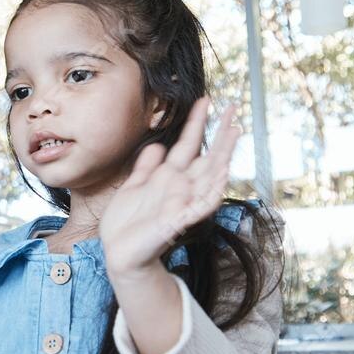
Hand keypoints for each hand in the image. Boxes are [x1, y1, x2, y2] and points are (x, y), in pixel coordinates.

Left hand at [100, 99, 240, 278]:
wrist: (118, 252)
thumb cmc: (125, 223)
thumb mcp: (132, 186)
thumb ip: (145, 167)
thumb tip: (157, 145)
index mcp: (169, 177)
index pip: (188, 144)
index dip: (197, 122)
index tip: (205, 101)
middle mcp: (180, 187)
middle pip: (207, 156)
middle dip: (221, 134)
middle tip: (234, 108)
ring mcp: (183, 203)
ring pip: (210, 175)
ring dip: (224, 154)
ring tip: (235, 132)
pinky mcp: (180, 220)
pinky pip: (202, 204)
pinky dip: (213, 188)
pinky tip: (223, 171)